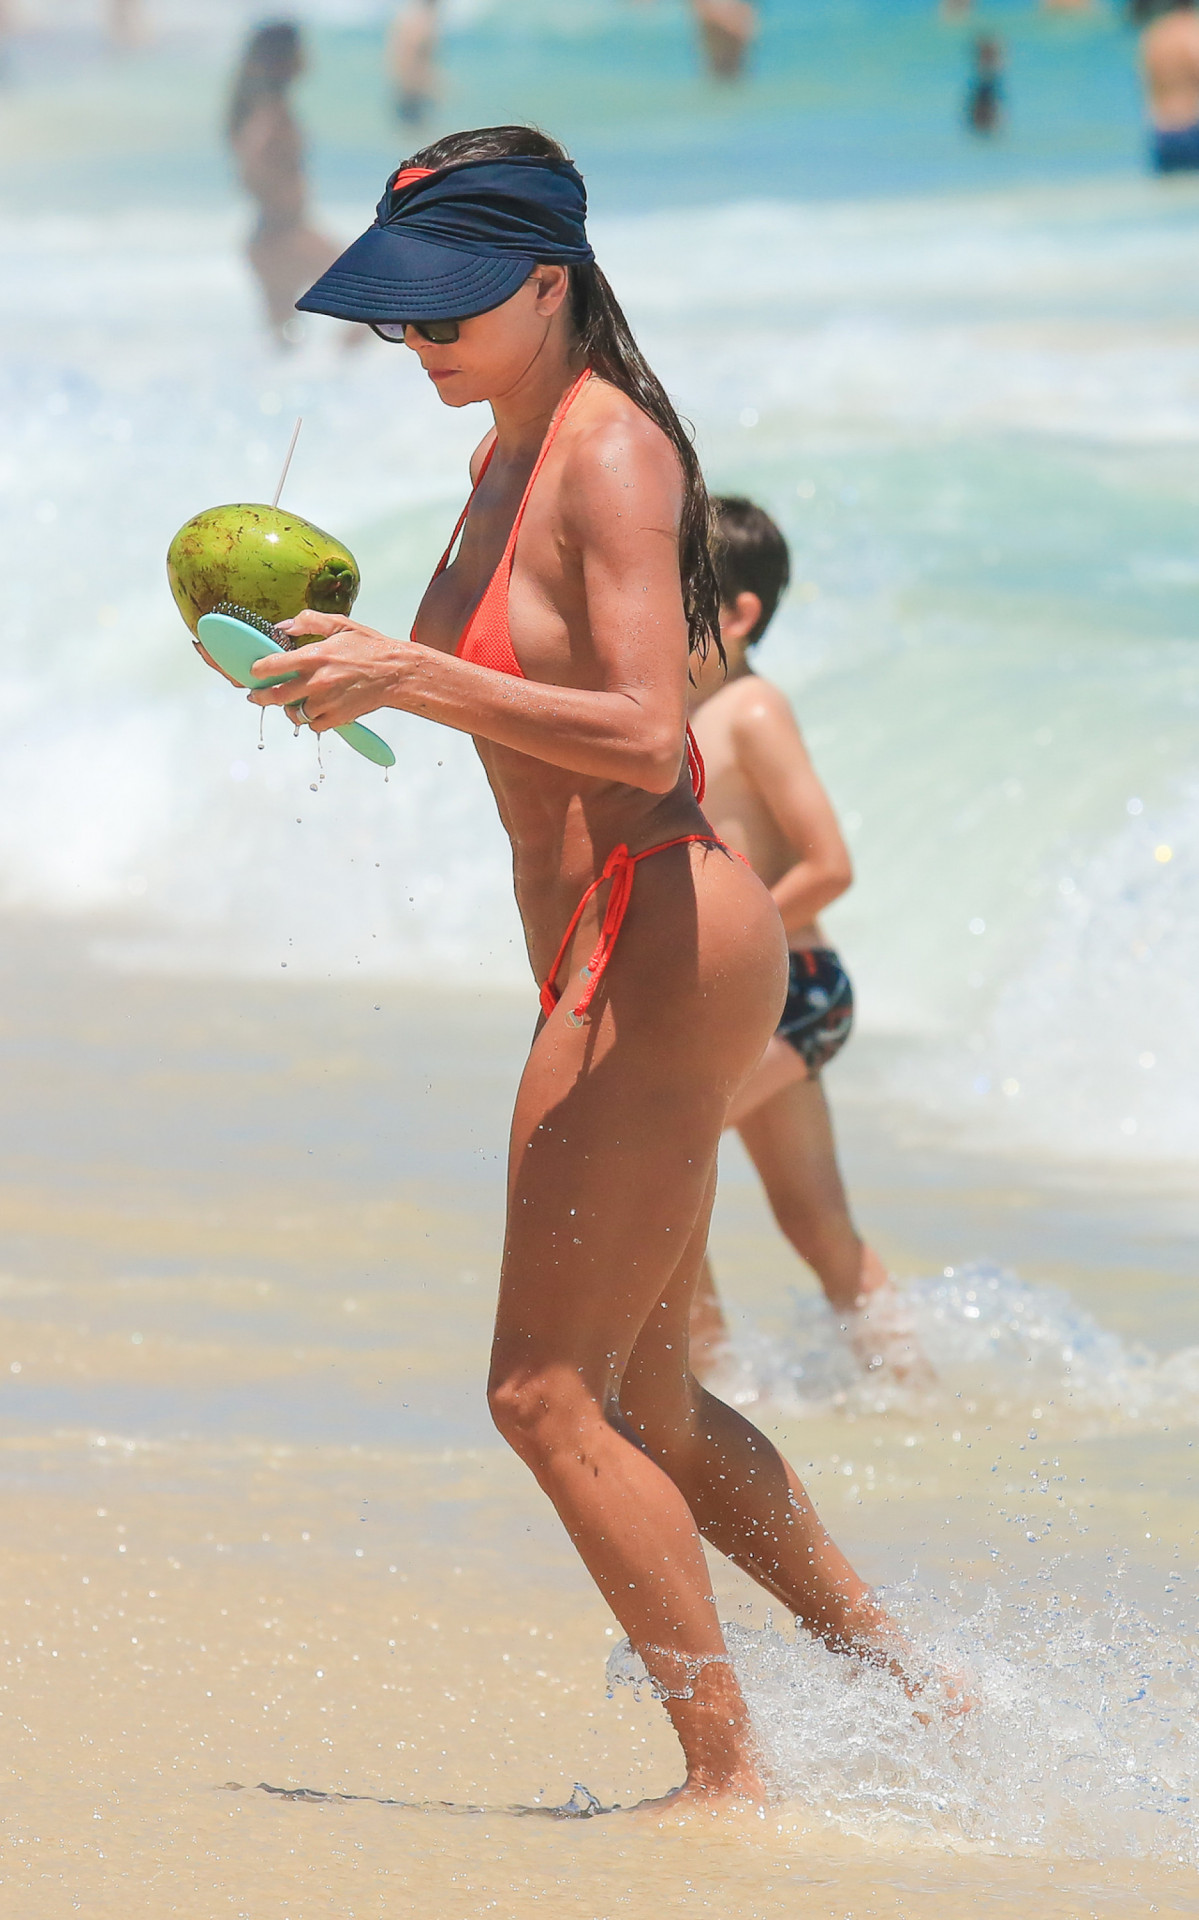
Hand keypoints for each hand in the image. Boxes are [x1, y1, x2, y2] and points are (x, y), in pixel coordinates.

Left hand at [247, 611, 405, 730]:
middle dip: (260, 697)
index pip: (272, 665)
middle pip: (276, 696)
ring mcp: (326, 703)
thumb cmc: (370, 648)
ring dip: (290, 709)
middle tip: (255, 696)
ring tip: (292, 702)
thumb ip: (309, 621)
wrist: (397, 673)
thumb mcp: (340, 624)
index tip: (254, 671)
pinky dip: (311, 720)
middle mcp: (317, 682)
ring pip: (294, 714)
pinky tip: (315, 710)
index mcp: (314, 656)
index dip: (257, 670)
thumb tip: (284, 626)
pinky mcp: (337, 718)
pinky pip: (313, 726)